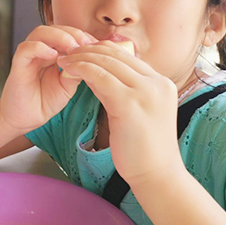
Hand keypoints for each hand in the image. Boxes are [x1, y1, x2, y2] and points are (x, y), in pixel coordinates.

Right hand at [0, 25, 96, 133]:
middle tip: (86, 45)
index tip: (96, 45)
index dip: (82, 35)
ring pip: (40, 33)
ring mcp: (28, 56)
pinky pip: (26, 49)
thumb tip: (94, 58)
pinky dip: (40, 48)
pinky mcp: (18, 65)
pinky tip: (54, 56)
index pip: (67, 32)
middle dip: (73, 33)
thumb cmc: (45, 100)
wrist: (26, 119)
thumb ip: (78, 70)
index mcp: (52, 51)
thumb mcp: (69, 85)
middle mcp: (40, 49)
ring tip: (72, 48)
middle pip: (54, 28)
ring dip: (59, 37)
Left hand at [57, 41, 181, 186]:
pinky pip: (99, 76)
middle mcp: (157, 83)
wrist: (157, 176)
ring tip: (63, 59)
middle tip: (68, 51)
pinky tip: (68, 70)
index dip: (101, 49)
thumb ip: (122, 90)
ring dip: (81, 57)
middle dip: (88, 49)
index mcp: (161, 83)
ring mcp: (145, 91)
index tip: (81, 51)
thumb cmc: (144, 149)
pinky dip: (81, 69)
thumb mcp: (137, 111)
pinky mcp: (129, 103)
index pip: (127, 55)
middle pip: (116, 54)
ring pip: (106, 62)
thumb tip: (96, 73)